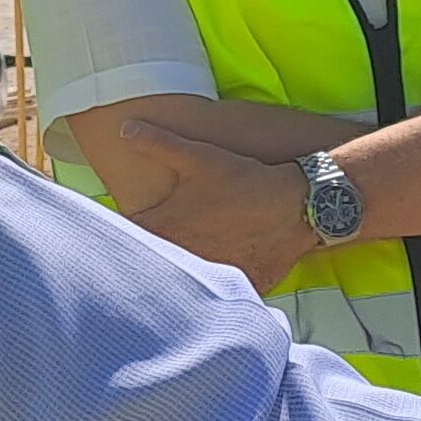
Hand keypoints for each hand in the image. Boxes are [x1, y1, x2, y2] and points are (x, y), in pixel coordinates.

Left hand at [108, 119, 317, 295]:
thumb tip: (125, 128)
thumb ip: (157, 143)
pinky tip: (222, 269)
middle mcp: (181, 257)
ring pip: (183, 282)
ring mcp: (208, 276)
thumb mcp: (199, 156)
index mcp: (165, 228)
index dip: (126, 232)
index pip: (126, 238)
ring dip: (182, 271)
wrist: (295, 205)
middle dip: (152, 253)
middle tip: (160, 243)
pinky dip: (215, 285)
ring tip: (195, 254)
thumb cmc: (244, 180)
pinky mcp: (235, 286)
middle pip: (151, 263)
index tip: (130, 228)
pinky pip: (217, 292)